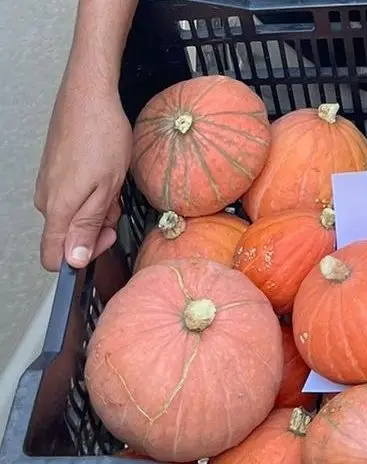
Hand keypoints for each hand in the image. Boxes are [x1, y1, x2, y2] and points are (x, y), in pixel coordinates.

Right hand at [34, 78, 130, 270]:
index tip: (104, 240)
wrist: (90, 96)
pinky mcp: (54, 174)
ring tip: (112, 185)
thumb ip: (88, 226)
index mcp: (58, 208)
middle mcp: (46, 199)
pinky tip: (105, 177)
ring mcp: (48, 185)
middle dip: (98, 227)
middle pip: (69, 236)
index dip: (82, 259)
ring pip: (75, 216)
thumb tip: (74, 259)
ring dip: (99, 208)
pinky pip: (73, 198)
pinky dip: (93, 194)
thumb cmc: (102, 135)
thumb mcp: (106, 188)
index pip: (53, 257)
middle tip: (116, 204)